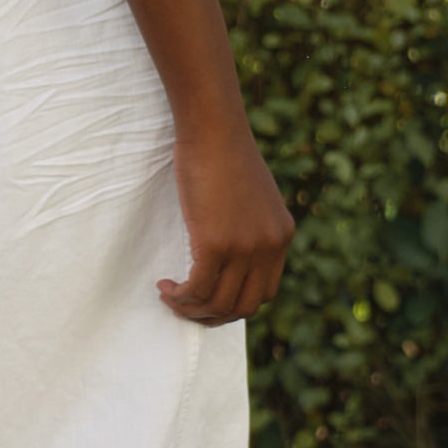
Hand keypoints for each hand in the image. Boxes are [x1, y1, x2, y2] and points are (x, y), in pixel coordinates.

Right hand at [160, 108, 291, 326]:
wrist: (214, 130)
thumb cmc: (223, 155)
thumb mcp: (251, 197)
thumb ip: (249, 227)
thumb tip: (229, 255)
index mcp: (281, 236)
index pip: (264, 293)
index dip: (235, 304)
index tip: (209, 297)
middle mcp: (269, 247)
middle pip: (244, 307)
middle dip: (213, 316)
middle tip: (187, 306)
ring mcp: (245, 248)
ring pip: (219, 303)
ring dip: (191, 309)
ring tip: (171, 296)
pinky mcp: (216, 244)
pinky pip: (197, 288)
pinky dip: (180, 296)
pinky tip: (166, 286)